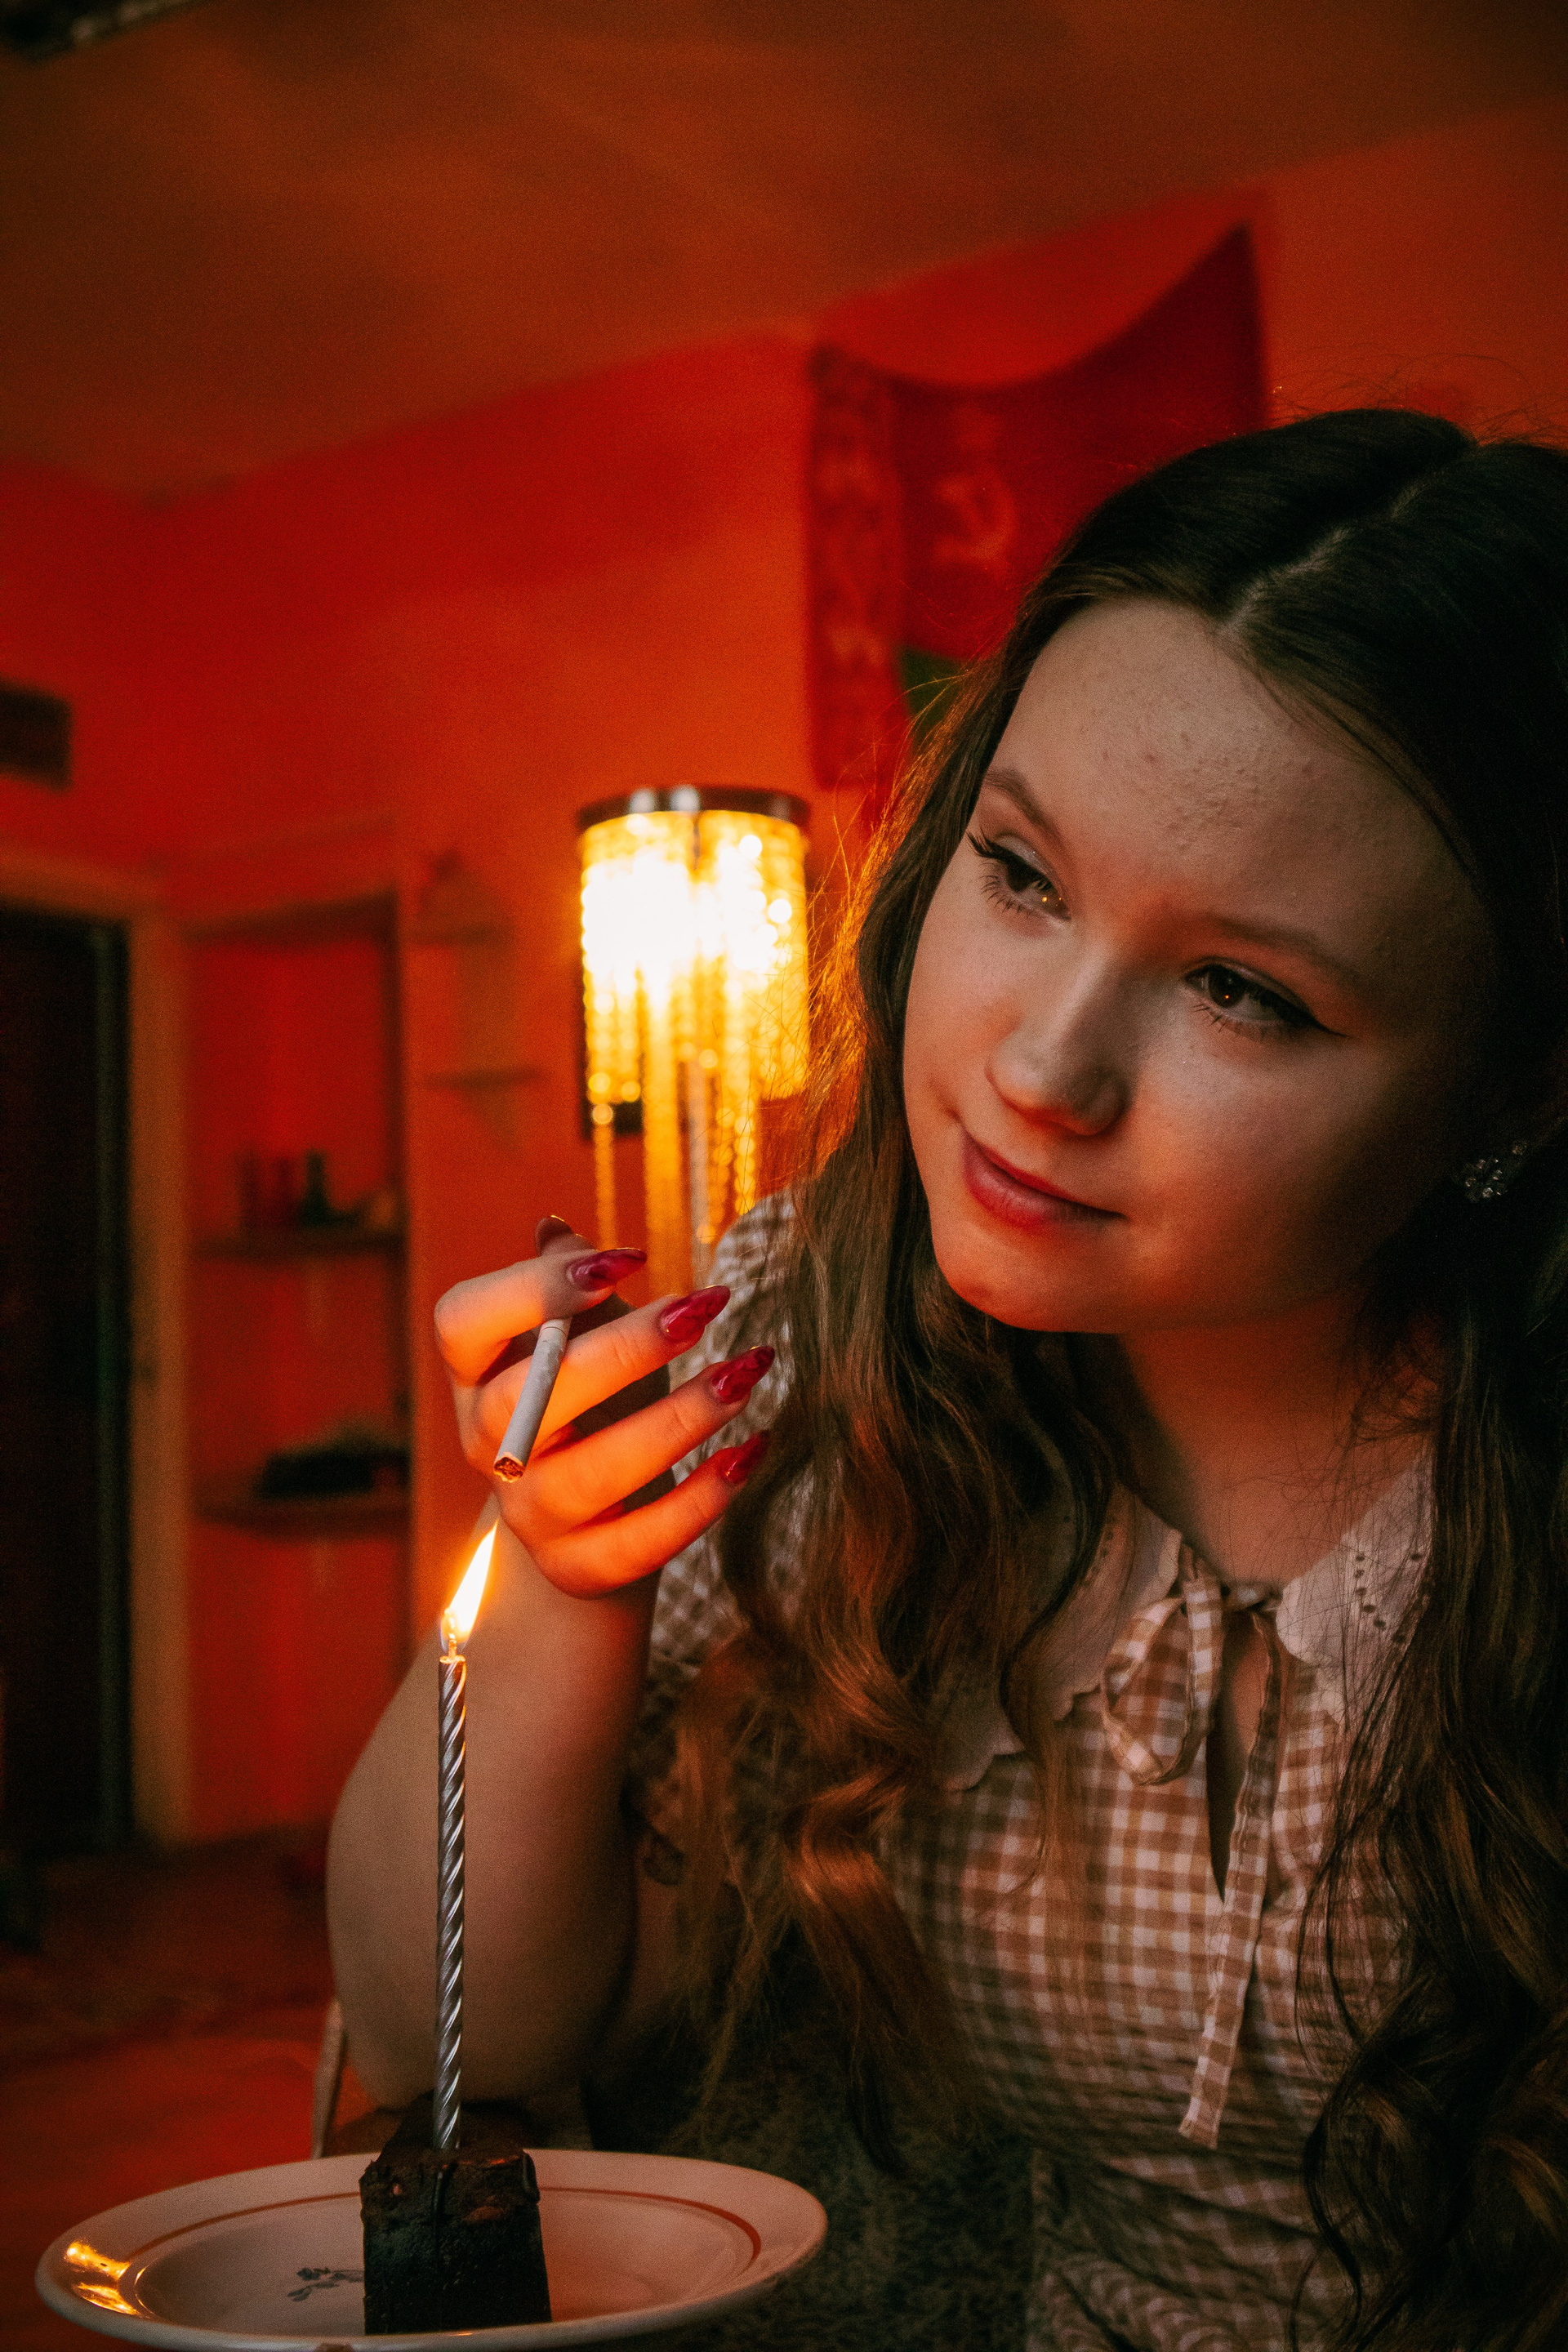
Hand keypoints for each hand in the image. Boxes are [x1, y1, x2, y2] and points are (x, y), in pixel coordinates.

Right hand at [434, 1218, 771, 1596]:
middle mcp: (488, 1446)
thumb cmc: (592, 1397)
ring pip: (591, 1474)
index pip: (462, 1323)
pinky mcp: (579, 1567)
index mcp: (473, 1373)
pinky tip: (751, 1450)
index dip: (534, 1288)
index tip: (630, 1258)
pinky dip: (701, 1500)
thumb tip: (556, 1229)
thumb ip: (567, 1281)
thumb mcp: (578, 1335)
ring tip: (746, 1373)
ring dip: (678, 1419)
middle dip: (624, 1350)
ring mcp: (529, 1515)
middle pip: (527, 1399)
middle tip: (706, 1310)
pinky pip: (637, 1543)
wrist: (591, 1516)